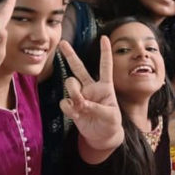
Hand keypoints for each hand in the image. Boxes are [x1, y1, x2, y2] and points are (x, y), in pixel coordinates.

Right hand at [59, 37, 122, 151]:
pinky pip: (64, 102)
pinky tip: (76, 114)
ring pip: (70, 84)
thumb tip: (82, 103)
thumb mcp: (111, 116)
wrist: (102, 136)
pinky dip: (69, 108)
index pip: (105, 66)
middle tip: (63, 43)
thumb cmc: (111, 123)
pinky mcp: (72, 106)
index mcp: (105, 86)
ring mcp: (80, 96)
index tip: (104, 38)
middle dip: (70, 55)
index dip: (105, 52)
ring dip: (74, 92)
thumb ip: (97, 108)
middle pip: (79, 68)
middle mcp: (90, 88)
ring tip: (81, 105)